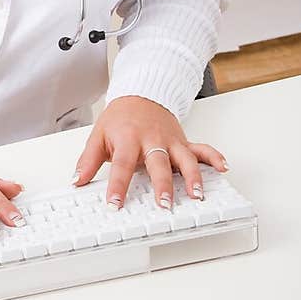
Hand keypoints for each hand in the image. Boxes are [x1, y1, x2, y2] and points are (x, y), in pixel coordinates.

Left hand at [72, 95, 228, 208]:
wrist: (141, 94)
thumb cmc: (120, 118)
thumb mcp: (98, 136)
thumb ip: (87, 160)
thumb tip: (76, 181)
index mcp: (128, 140)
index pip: (121, 165)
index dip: (117, 186)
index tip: (114, 204)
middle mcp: (152, 141)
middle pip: (158, 164)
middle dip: (162, 186)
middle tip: (163, 205)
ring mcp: (170, 142)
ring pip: (184, 159)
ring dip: (192, 177)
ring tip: (197, 195)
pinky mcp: (183, 142)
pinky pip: (202, 149)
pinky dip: (214, 158)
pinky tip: (223, 168)